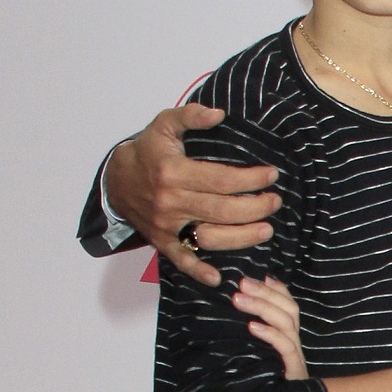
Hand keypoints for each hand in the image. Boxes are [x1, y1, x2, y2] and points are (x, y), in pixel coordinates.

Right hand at [107, 104, 281, 285]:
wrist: (116, 180)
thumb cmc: (148, 150)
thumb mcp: (165, 124)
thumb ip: (191, 115)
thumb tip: (219, 113)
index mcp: (174, 172)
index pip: (222, 180)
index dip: (251, 179)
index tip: (272, 175)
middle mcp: (171, 201)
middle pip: (222, 210)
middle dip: (255, 207)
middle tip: (275, 201)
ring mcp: (166, 225)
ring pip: (209, 236)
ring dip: (241, 237)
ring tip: (266, 230)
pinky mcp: (161, 241)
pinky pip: (180, 259)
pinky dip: (198, 270)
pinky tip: (218, 278)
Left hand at [236, 276, 306, 379]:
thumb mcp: (260, 363)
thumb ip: (257, 344)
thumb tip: (237, 322)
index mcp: (289, 340)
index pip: (288, 306)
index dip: (277, 289)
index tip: (259, 275)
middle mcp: (295, 345)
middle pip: (288, 309)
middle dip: (264, 293)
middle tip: (240, 282)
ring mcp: (295, 357)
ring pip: (286, 322)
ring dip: (261, 306)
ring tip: (237, 298)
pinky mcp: (293, 371)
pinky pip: (284, 347)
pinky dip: (269, 334)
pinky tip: (251, 327)